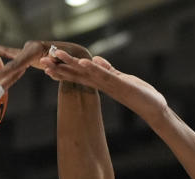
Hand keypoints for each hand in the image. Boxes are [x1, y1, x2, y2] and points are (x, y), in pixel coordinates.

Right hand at [0, 41, 91, 106]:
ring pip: (7, 69)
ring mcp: (24, 54)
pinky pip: (11, 68)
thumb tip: (48, 60)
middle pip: (7, 67)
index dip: (3, 73)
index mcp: (33, 50)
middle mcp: (26, 50)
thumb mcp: (65, 60)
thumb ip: (56, 61)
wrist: (71, 52)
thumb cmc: (71, 58)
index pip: (16, 65)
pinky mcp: (24, 60)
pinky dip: (1, 73)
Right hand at [41, 51, 168, 126]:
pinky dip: (93, 68)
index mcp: (100, 83)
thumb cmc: (137, 93)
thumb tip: (95, 60)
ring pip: (87, 73)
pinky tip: (83, 62)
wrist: (153, 107)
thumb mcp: (120, 79)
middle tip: (42, 61)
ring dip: (72, 64)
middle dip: (60, 68)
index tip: (46, 65)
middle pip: (77, 74)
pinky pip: (104, 75)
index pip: (78, 75)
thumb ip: (107, 70)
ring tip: (57, 56)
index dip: (62, 70)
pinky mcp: (120, 84)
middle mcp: (102, 84)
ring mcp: (110, 84)